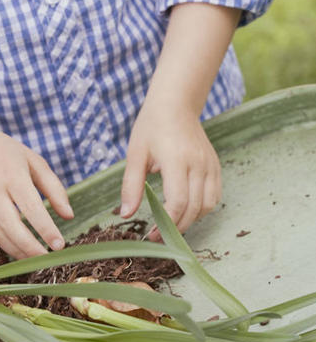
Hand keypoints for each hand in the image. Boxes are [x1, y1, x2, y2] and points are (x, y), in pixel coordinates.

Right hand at [0, 113, 73, 258]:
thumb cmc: (6, 153)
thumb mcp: (34, 162)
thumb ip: (54, 188)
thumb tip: (68, 216)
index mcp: (12, 175)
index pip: (31, 208)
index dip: (46, 229)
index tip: (59, 245)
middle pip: (11, 227)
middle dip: (30, 248)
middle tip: (47, 259)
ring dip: (18, 252)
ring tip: (35, 260)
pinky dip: (6, 244)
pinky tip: (20, 249)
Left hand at [120, 97, 221, 240]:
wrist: (176, 104)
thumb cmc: (151, 128)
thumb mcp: (135, 155)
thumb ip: (131, 186)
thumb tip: (126, 215)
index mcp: (176, 160)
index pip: (177, 202)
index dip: (166, 224)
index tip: (152, 235)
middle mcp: (197, 164)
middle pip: (193, 208)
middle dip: (177, 228)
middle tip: (159, 236)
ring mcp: (209, 165)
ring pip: (208, 205)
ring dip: (191, 220)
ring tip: (173, 224)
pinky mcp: (215, 166)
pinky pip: (214, 195)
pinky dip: (202, 208)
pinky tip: (186, 210)